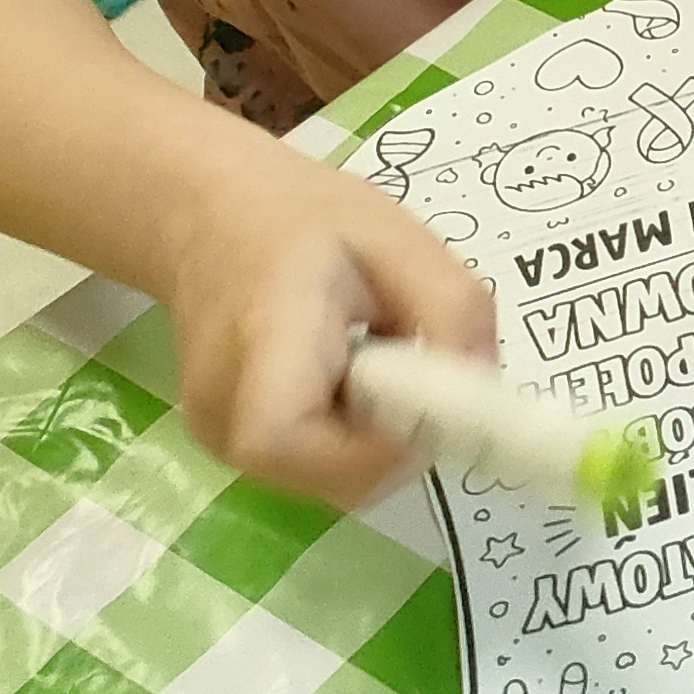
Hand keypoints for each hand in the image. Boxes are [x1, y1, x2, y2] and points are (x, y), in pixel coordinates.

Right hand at [166, 148, 495, 503]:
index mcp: (260, 355)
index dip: (393, 445)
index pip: (320, 454)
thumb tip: (486, 391)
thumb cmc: (300, 218)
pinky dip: (354, 435)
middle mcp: (225, 420)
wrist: (207, 213)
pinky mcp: (232, 448)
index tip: (436, 395)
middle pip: (337, 480)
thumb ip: (453, 313)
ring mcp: (220, 442)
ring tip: (376, 356)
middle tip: (418, 368)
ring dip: (380, 437)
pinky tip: (349, 373)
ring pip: (333, 480)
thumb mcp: (399, 238)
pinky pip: (317, 465)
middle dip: (400, 440)